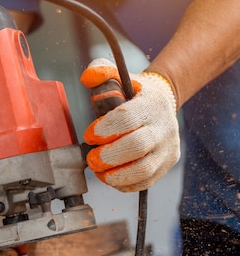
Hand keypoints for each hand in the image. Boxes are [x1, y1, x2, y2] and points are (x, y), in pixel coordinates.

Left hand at [80, 58, 180, 191]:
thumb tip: (88, 77)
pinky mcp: (166, 164)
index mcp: (151, 103)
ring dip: (115, 174)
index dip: (105, 129)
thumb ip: (101, 72)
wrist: (162, 104)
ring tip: (99, 170)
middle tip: (91, 158)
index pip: (128, 118)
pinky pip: (145, 181)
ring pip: (143, 169)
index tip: (89, 134)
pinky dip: (124, 184)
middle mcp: (164, 126)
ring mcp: (167, 148)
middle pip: (137, 147)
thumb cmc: (135, 93)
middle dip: (108, 156)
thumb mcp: (120, 76)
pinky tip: (110, 176)